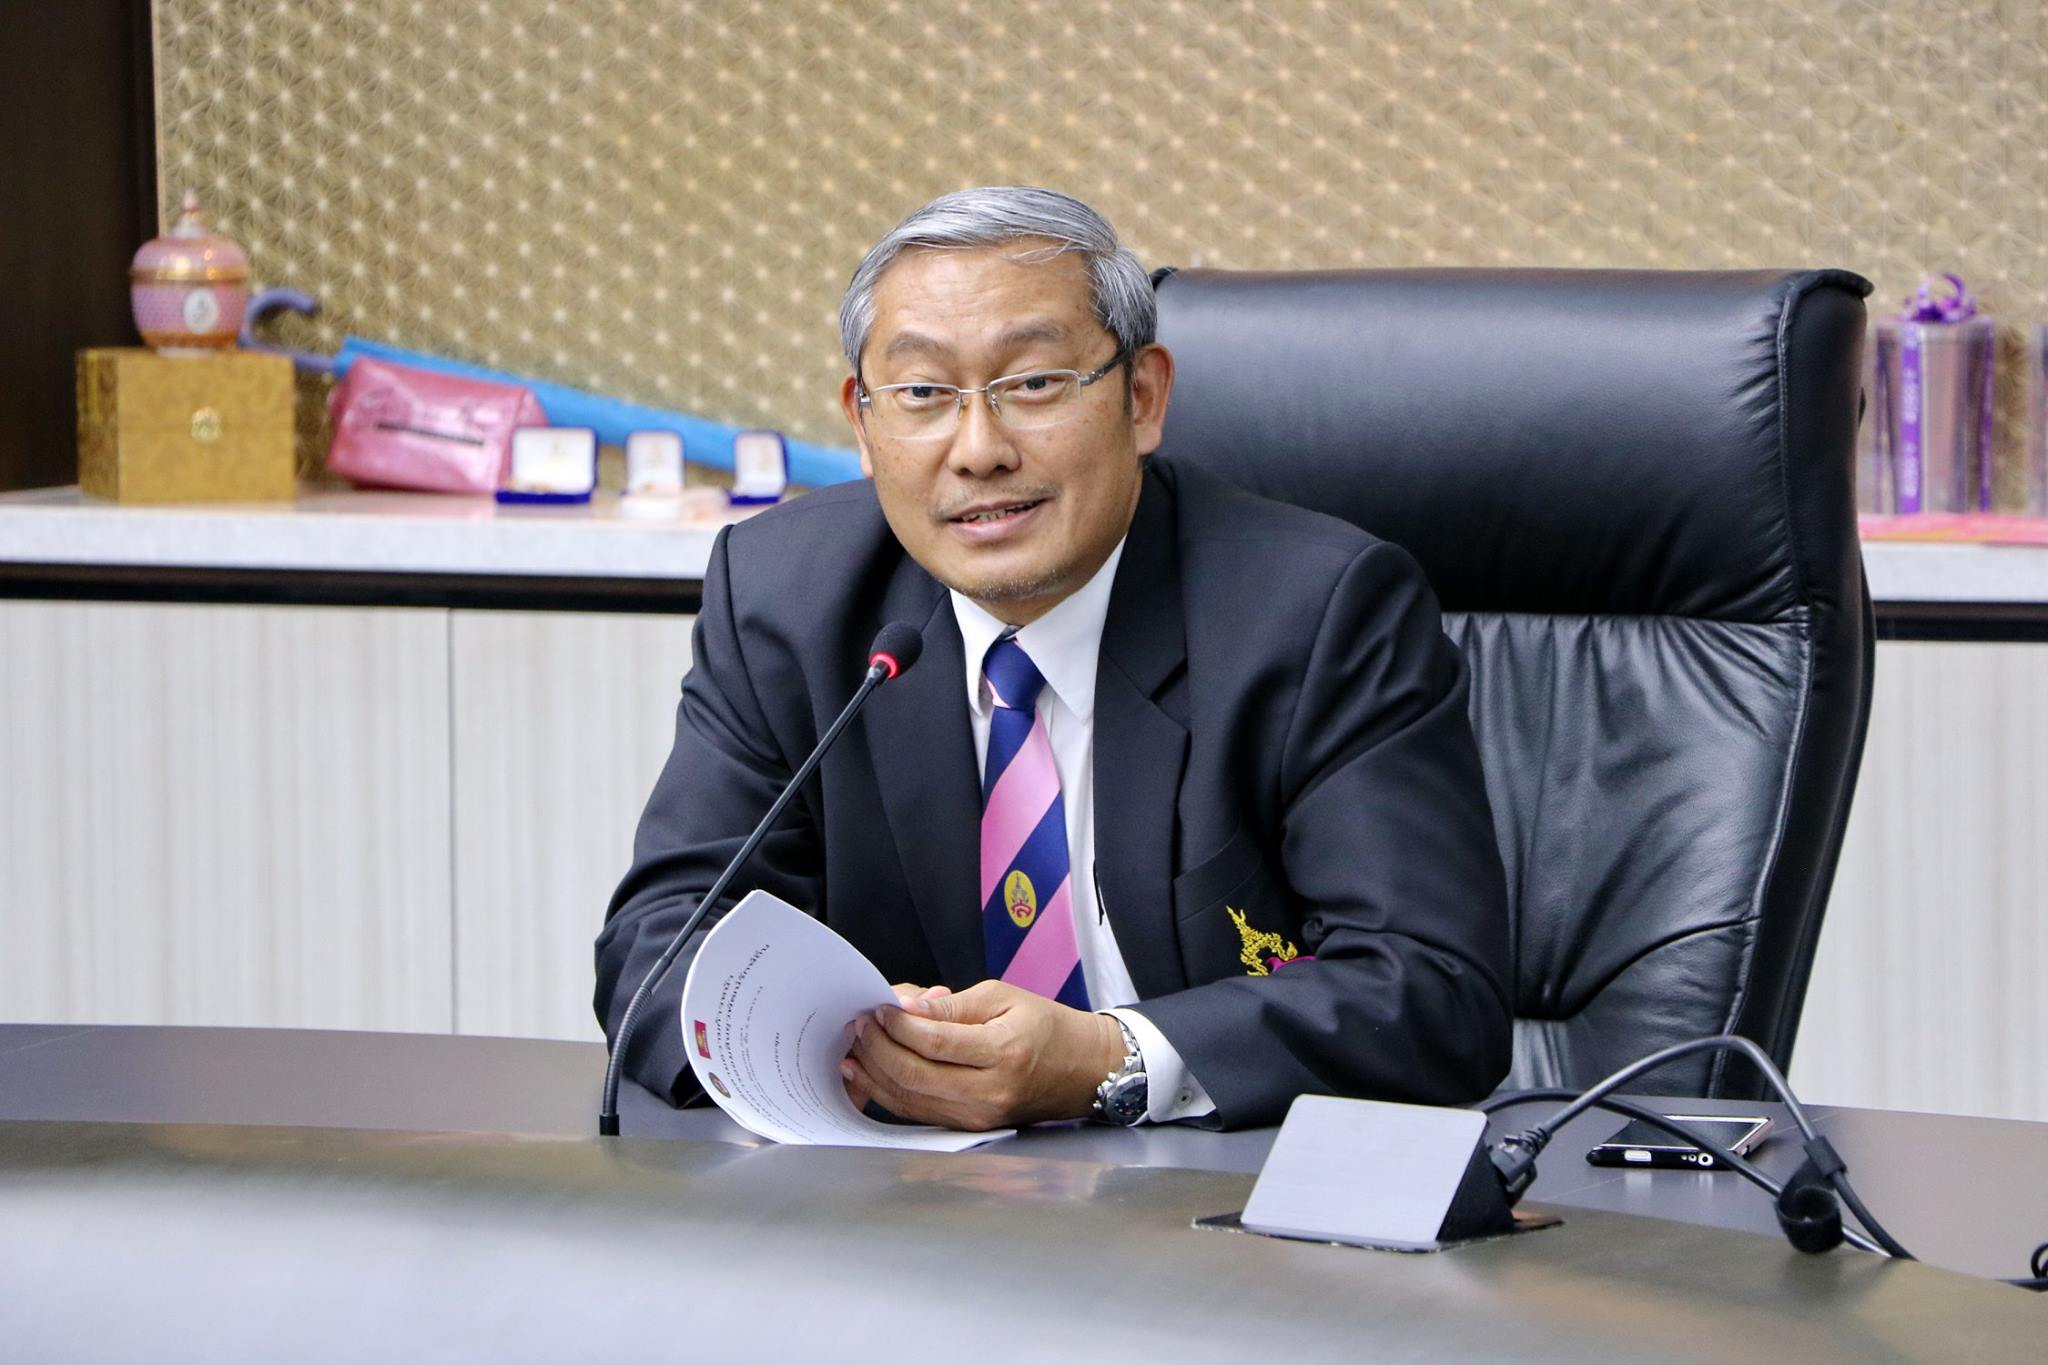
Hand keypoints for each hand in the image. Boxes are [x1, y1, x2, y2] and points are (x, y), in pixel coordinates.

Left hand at [840, 980, 1126, 1130]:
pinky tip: (870, 1074)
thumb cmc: (1046, 1027)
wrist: (1084, 1070)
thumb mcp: (1004, 998)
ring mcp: (979, 1116)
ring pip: (910, 1100)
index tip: (878, 1005)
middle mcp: (989, 1092)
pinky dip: (889, 1093)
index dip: (898, 1024)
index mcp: (1003, 1052)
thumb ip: (952, 1006)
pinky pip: (919, 1113)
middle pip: (915, 1075)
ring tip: (856, 1046)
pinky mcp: (971, 1127)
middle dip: (877, 1048)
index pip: (934, 1041)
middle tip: (858, 1024)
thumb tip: (907, 1006)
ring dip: (875, 1072)